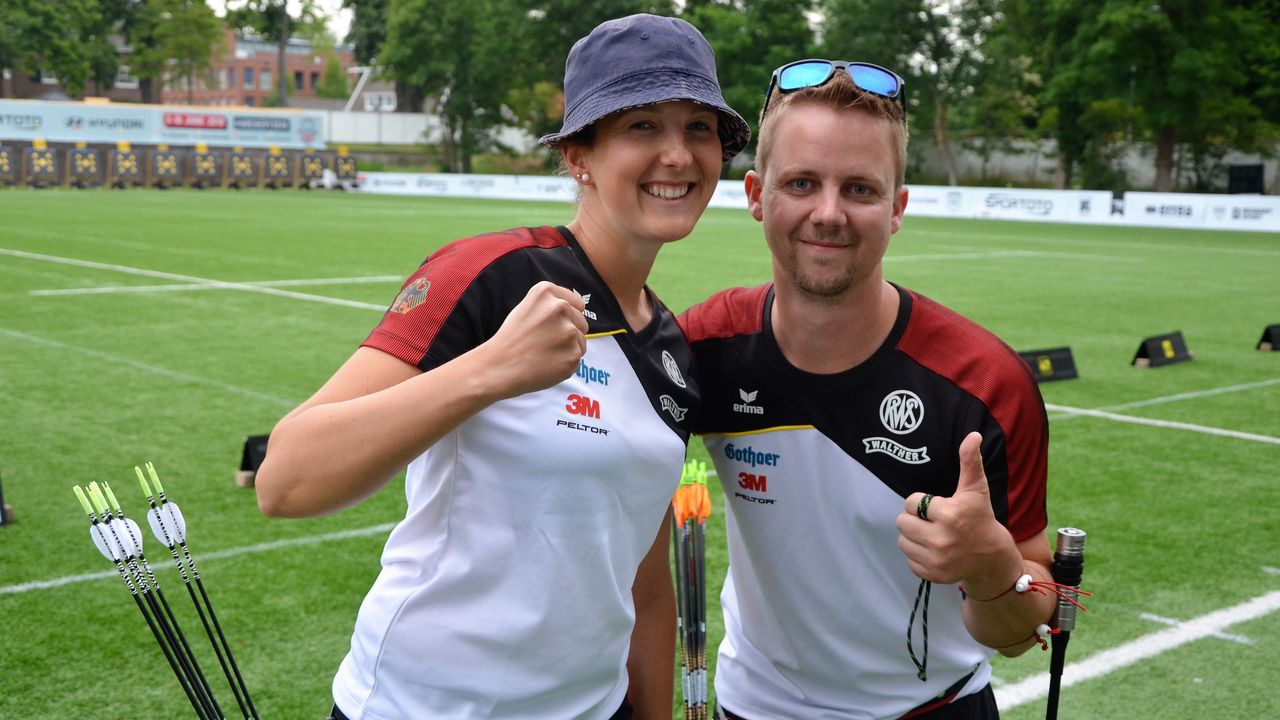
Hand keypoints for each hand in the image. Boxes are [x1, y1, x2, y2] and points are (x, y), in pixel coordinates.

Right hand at [476, 281, 587, 398]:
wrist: (498, 366)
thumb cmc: (511, 339)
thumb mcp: (526, 308)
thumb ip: (551, 305)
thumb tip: (577, 309)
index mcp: (547, 292)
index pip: (577, 304)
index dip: (567, 318)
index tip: (552, 328)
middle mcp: (560, 307)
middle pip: (582, 323)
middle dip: (568, 334)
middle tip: (544, 343)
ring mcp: (568, 331)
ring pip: (581, 342)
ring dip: (568, 349)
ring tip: (543, 354)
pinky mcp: (573, 354)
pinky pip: (576, 359)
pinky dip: (565, 364)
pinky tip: (546, 364)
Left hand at [896, 432, 1018, 590]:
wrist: (992, 558)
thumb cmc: (980, 518)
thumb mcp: (976, 489)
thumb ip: (970, 462)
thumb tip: (973, 435)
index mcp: (950, 514)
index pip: (911, 502)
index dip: (922, 502)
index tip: (938, 507)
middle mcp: (942, 539)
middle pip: (902, 522)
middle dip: (914, 519)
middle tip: (933, 522)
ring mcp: (937, 560)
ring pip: (902, 541)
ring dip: (913, 537)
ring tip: (933, 535)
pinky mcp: (933, 575)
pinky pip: (909, 560)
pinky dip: (918, 555)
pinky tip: (935, 551)